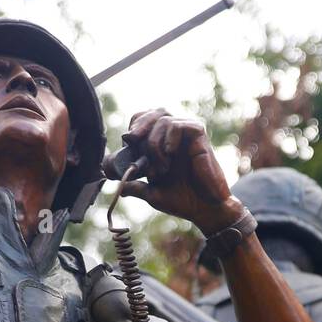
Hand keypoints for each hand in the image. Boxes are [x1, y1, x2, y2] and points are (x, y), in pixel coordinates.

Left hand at [117, 108, 244, 233]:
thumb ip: (135, 186)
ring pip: (163, 118)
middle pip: (153, 112)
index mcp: (162, 145)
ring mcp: (186, 134)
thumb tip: (118, 185)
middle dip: (139, 125)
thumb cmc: (182, 200)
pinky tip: (169, 154)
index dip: (134, 126)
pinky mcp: (198, 135)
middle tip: (131, 139)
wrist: (203, 209)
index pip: (144, 120)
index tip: (127, 143)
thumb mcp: (151, 192)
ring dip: (154, 143)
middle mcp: (174, 136)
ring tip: (160, 167)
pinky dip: (169, 137)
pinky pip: (179, 124)